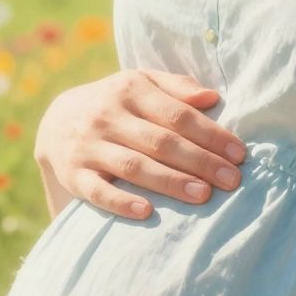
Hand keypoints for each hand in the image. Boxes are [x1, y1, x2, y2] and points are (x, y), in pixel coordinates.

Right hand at [35, 71, 246, 219]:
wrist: (56, 122)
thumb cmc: (116, 104)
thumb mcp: (140, 83)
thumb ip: (176, 87)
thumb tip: (212, 97)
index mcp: (130, 89)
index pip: (177, 115)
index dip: (210, 134)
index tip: (239, 154)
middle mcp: (108, 115)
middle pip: (160, 141)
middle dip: (200, 161)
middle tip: (232, 180)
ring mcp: (89, 146)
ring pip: (133, 166)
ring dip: (170, 182)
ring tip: (203, 195)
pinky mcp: (74, 175)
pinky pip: (98, 191)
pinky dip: (121, 202)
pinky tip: (147, 212)